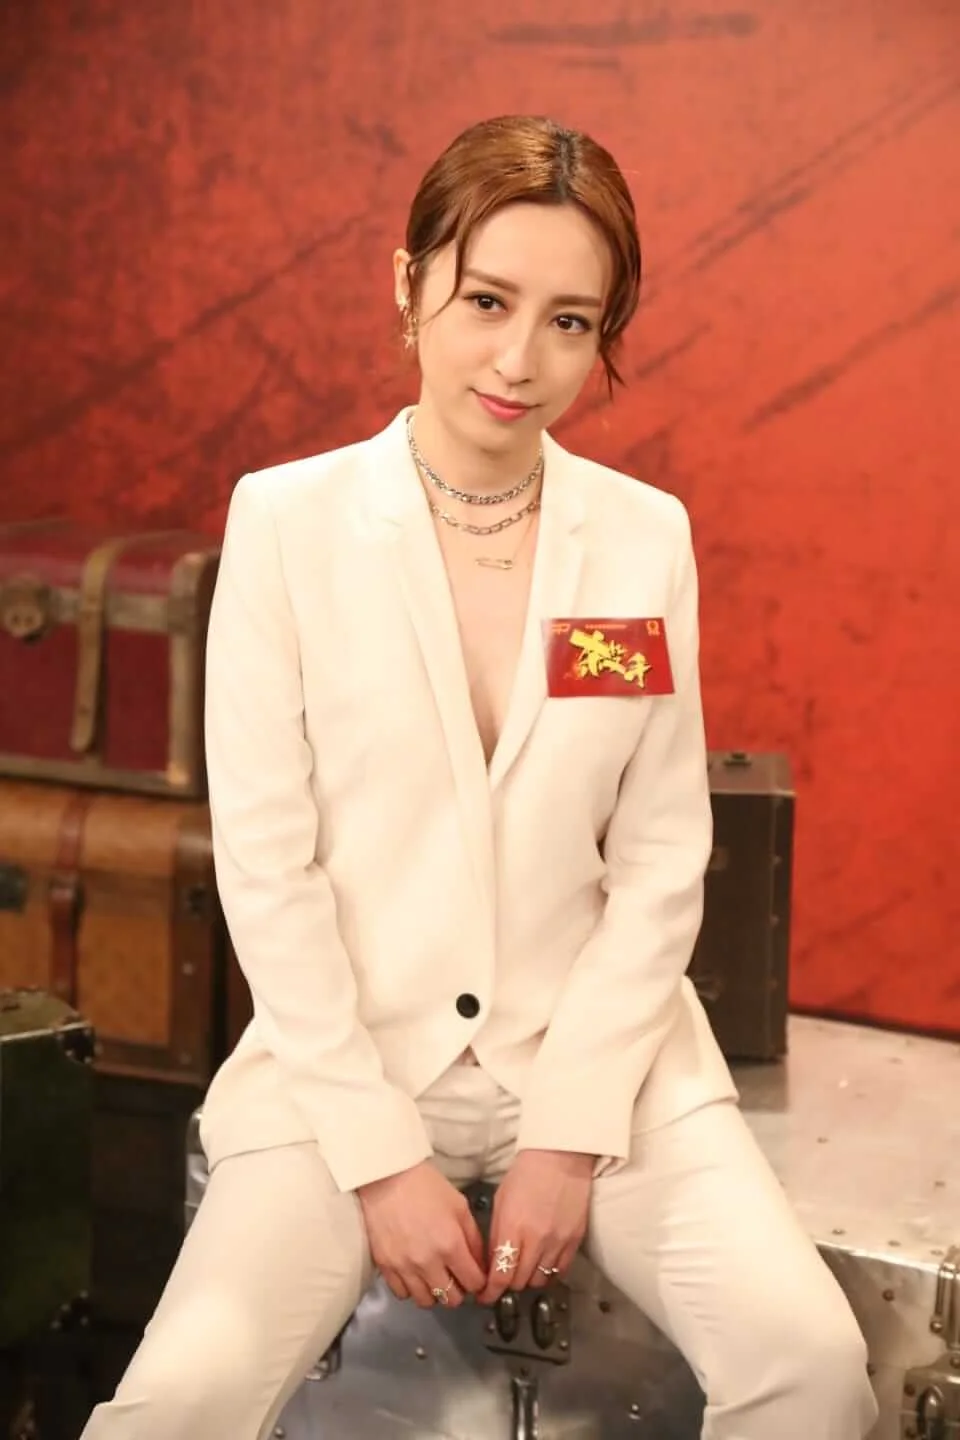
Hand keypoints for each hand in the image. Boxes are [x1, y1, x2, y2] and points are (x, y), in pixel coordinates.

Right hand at [357, 1160, 485, 1308]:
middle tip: (456, 1277)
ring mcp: (404, 1267)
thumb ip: (473, 1238)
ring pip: (426, 1301)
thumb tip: (480, 1264)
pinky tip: (415, 1274)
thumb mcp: (459, 1206)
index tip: (476, 1275)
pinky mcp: (385, 1267)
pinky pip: (402, 1294)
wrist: (387, 1178)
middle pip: (451, 1299)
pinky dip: (411, 1288)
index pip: (474, 1283)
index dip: (479, 1282)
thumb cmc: (427, 1187)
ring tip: (435, 1276)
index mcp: (451, 1245)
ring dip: (435, 1292)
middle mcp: (428, 1262)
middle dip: (459, 1290)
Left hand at [478, 1149, 592, 1305]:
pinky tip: (541, 1264)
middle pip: (519, 1282)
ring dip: (527, 1279)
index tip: (484, 1295)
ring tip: (522, 1269)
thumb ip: (497, 1234)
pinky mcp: (574, 1240)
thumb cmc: (525, 1174)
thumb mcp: (501, 1201)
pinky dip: (548, 1272)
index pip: (500, 1275)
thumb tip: (492, 1262)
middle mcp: (536, 1240)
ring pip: (539, 1280)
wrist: (561, 1157)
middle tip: (502, 1279)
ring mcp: (558, 1242)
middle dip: (507, 1283)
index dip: (490, 1291)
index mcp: (513, 1228)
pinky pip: (560, 1271)